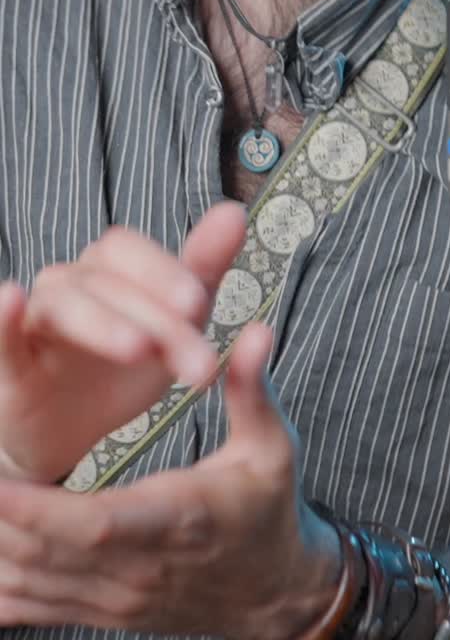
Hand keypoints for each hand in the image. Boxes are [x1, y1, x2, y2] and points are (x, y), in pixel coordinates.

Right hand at [0, 201, 245, 483]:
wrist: (71, 429)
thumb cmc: (124, 364)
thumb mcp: (175, 322)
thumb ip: (202, 267)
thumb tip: (235, 210)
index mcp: (110, 268)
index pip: (134, 253)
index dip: (166, 273)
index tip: (202, 305)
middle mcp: (71, 281)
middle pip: (110, 283)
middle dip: (157, 318)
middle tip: (197, 360)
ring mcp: (36, 318)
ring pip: (66, 305)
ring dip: (104, 324)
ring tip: (139, 348)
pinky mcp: (9, 361)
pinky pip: (2, 334)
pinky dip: (3, 316)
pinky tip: (12, 297)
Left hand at [0, 323, 340, 639]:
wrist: (276, 593)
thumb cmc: (269, 508)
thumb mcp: (273, 446)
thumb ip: (253, 389)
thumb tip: (256, 330)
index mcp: (178, 519)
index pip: (99, 523)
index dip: (41, 510)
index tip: (1, 482)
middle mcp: (140, 567)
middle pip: (49, 554)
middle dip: (1, 519)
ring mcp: (117, 598)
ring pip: (35, 584)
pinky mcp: (105, 612)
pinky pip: (39, 610)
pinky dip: (3, 590)